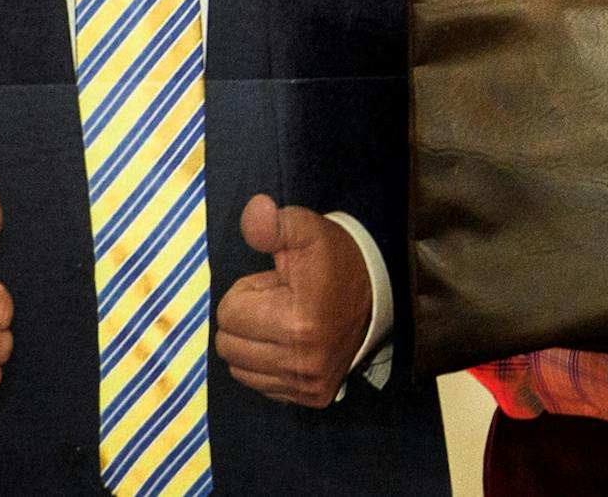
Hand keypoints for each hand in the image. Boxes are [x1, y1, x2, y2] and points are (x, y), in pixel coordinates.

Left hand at [215, 195, 370, 407]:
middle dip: (246, 318)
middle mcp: (302, 362)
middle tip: (279, 302)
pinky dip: (265, 364)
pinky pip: (259, 385)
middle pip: (228, 344)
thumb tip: (254, 211)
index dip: (249, 291)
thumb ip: (273, 225)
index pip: (229, 312)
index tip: (277, 284)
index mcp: (298, 323)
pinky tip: (288, 343)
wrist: (379, 293)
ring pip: (238, 368)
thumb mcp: (307, 231)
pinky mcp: (312, 397)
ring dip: (252, 343)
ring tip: (283, 322)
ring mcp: (307, 384)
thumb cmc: (336, 261)